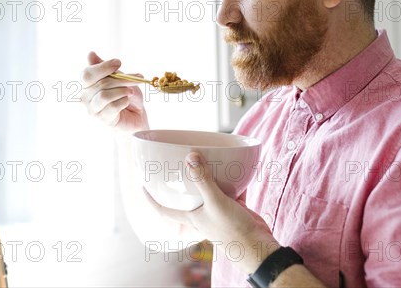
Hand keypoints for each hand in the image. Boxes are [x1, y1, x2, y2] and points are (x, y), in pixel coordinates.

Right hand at [79, 51, 148, 132]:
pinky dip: (123, 101)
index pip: (87, 74)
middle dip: (121, 79)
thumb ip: (105, 68)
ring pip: (104, 96)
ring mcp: (93, 109)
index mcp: (88, 85)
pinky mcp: (103, 119)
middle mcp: (86, 97)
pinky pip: (111, 107)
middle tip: (136, 78)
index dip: (103, 67)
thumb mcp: (120, 77)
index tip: (119, 63)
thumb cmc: (127, 95)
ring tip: (131, 91)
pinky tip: (126, 101)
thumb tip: (90, 54)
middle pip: (100, 84)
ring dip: (122, 91)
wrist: (137, 115)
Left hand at [143, 152, 279, 273]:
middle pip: (188, 198)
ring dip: (208, 178)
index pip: (164, 210)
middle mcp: (203, 214)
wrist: (258, 244)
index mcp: (192, 217)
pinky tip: (234, 168)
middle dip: (183, 184)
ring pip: (210, 192)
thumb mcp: (215, 202)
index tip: (142, 187)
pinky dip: (232, 181)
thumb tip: (190, 156)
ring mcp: (219, 212)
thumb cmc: (232, 229)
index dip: (151, 200)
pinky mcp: (235, 209)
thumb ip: (203, 180)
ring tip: (205, 159)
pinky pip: (230, 191)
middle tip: (177, 164)